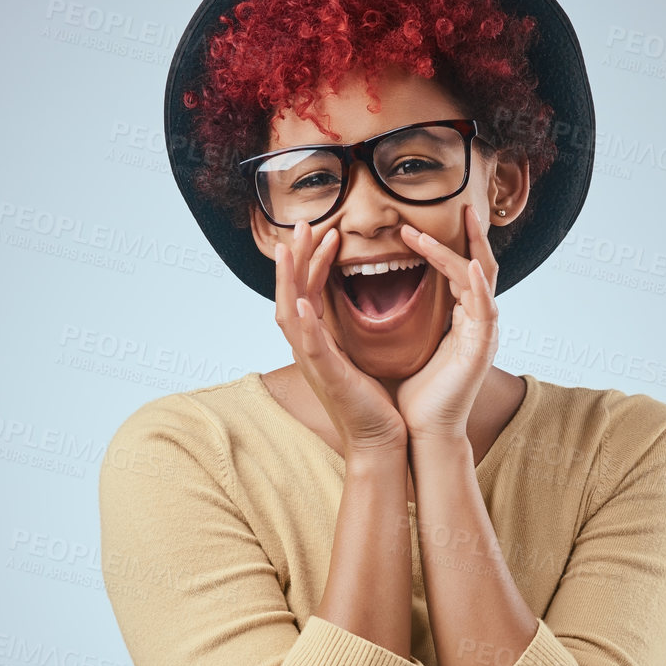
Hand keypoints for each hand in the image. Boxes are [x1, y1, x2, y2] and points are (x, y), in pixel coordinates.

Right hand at [271, 219, 408, 458]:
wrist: (379, 440)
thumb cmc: (372, 402)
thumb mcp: (358, 358)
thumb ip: (350, 332)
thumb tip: (358, 306)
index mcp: (318, 343)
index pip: (309, 292)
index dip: (314, 261)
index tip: (326, 232)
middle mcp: (308, 351)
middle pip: (290, 295)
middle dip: (294, 259)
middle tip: (301, 224)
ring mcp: (313, 365)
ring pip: (290, 314)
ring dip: (287, 280)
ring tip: (287, 250)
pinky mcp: (327, 379)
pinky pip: (310, 347)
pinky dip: (303, 324)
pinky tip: (301, 301)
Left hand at [394, 205, 499, 442]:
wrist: (422, 433)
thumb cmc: (415, 395)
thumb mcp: (410, 345)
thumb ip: (408, 318)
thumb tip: (384, 294)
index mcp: (462, 321)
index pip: (460, 271)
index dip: (447, 245)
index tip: (427, 222)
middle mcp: (477, 323)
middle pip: (480, 267)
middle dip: (474, 235)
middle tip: (464, 204)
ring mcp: (483, 334)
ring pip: (482, 280)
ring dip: (467, 249)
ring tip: (462, 220)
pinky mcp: (481, 349)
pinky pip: (485, 309)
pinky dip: (477, 284)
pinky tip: (467, 263)